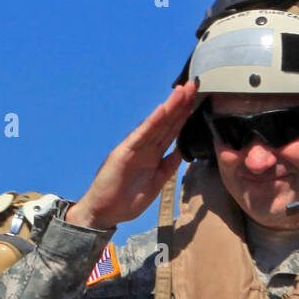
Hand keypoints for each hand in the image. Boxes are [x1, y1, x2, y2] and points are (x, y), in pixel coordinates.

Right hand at [65, 81, 198, 229]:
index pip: (171, 131)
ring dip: (169, 107)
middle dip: (180, 104)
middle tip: (192, 85)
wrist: (103, 213)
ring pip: (156, 125)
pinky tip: (162, 110)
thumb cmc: (125, 201)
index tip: (195, 100)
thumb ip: (168, 167)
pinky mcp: (123, 153)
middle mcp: (145, 148)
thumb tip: (182, 152)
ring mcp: (134, 149)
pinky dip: (151, 122)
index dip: (184, 116)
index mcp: (153, 156)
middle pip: (166, 123)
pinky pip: (141, 136)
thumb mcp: (155, 184)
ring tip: (181, 91)